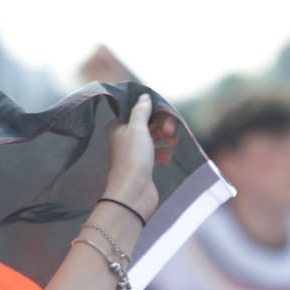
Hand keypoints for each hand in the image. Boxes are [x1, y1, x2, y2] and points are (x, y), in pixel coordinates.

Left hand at [102, 93, 177, 221]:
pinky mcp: (143, 165)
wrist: (133, 193)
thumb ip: (141, 110)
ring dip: (165, 137)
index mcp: (117, 126)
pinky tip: (167, 157)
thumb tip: (144, 96)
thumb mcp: (137, 128)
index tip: (165, 115)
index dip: (154, 111)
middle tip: (170, 132)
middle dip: (162, 125)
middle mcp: (123, 138)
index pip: (138, 110)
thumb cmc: (132, 159)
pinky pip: (156, 152)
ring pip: (154, 137)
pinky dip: (163, 151)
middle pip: (148, 123)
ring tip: (172, 143)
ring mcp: (133, 152)